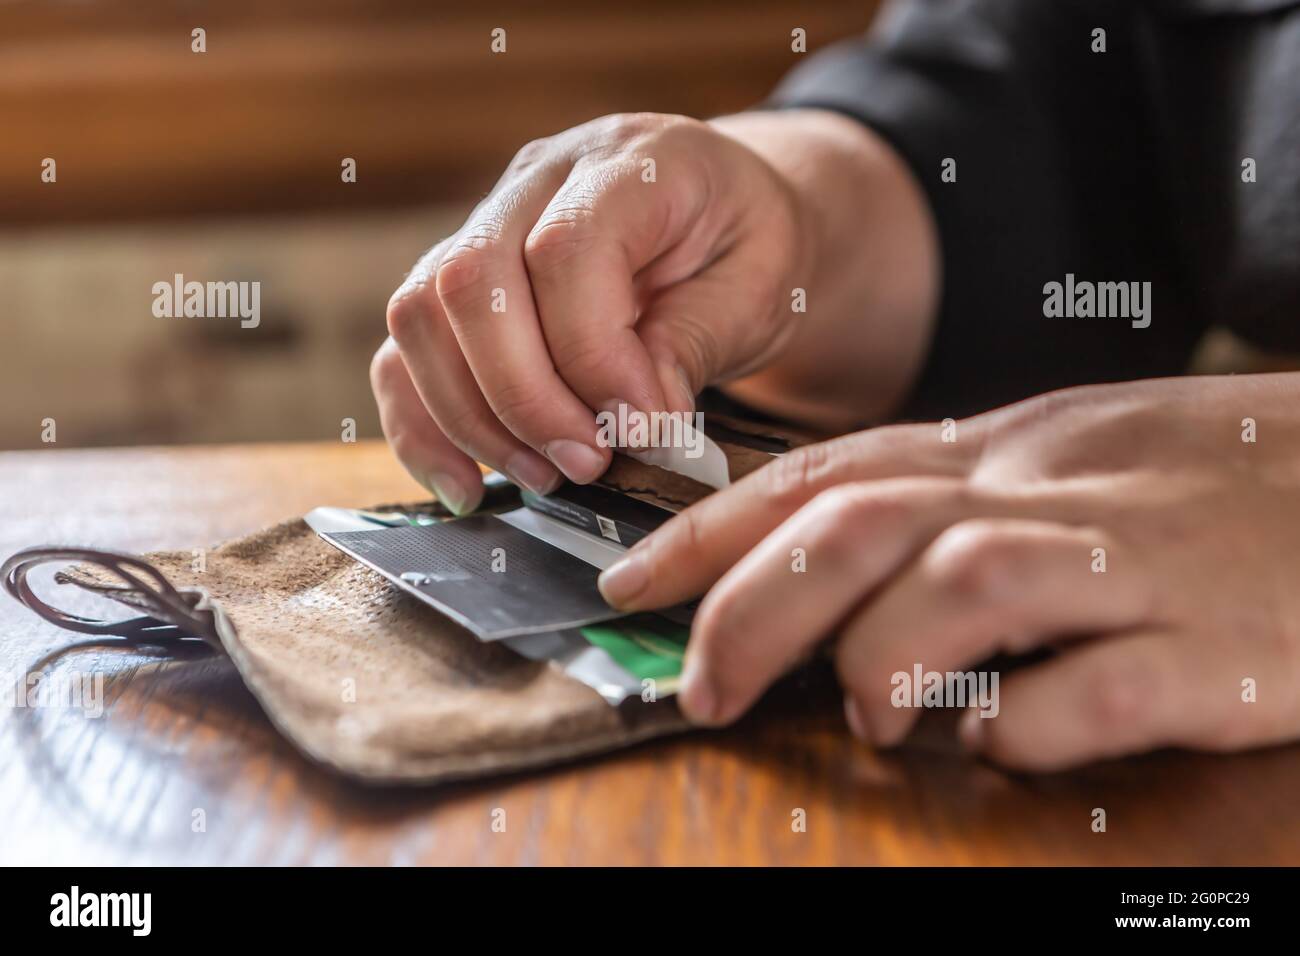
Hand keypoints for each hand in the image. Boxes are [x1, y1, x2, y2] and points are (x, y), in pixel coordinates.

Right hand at [371, 112, 807, 512]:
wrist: (728, 218)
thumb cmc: (749, 247)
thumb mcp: (762, 286)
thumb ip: (697, 342)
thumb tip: (633, 421)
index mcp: (628, 163)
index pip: (565, 250)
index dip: (593, 356)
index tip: (641, 427)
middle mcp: (539, 179)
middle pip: (471, 282)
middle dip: (522, 398)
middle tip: (586, 463)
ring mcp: (486, 223)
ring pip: (421, 315)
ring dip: (471, 417)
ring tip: (543, 475)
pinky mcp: (458, 280)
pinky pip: (405, 350)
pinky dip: (423, 426)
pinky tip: (468, 485)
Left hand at [598, 374, 1299, 770]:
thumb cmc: (1211, 478)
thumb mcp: (1066, 463)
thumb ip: (949, 510)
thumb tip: (831, 588)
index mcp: (1007, 446)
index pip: (825, 470)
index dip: (710, 525)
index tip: (629, 580)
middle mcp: (1052, 489)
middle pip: (860, 526)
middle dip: (752, 608)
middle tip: (703, 688)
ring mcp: (1136, 563)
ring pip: (957, 586)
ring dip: (880, 662)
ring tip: (870, 717)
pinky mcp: (1217, 649)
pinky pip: (1093, 691)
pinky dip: (1022, 727)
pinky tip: (1003, 739)